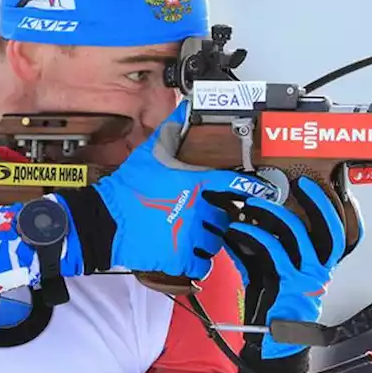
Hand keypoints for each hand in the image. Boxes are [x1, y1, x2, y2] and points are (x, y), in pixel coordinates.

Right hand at [55, 101, 281, 278]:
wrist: (106, 220)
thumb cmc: (128, 186)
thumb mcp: (150, 152)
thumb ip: (171, 129)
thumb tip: (185, 107)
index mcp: (196, 183)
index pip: (236, 183)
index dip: (253, 188)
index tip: (266, 192)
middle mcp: (199, 209)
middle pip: (226, 217)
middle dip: (217, 217)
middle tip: (202, 216)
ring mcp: (191, 235)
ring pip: (216, 241)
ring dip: (208, 240)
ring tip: (192, 235)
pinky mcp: (180, 258)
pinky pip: (202, 265)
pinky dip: (198, 263)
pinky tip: (188, 256)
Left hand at [224, 176, 346, 360]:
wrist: (272, 346)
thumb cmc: (273, 311)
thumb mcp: (275, 276)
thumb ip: (267, 252)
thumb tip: (247, 225)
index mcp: (322, 269)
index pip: (343, 236)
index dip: (341, 212)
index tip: (333, 190)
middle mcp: (320, 271)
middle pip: (329, 228)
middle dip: (317, 201)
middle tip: (301, 183)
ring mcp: (306, 276)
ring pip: (295, 232)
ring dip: (271, 212)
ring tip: (253, 204)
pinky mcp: (286, 282)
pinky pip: (270, 248)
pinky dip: (251, 234)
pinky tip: (236, 229)